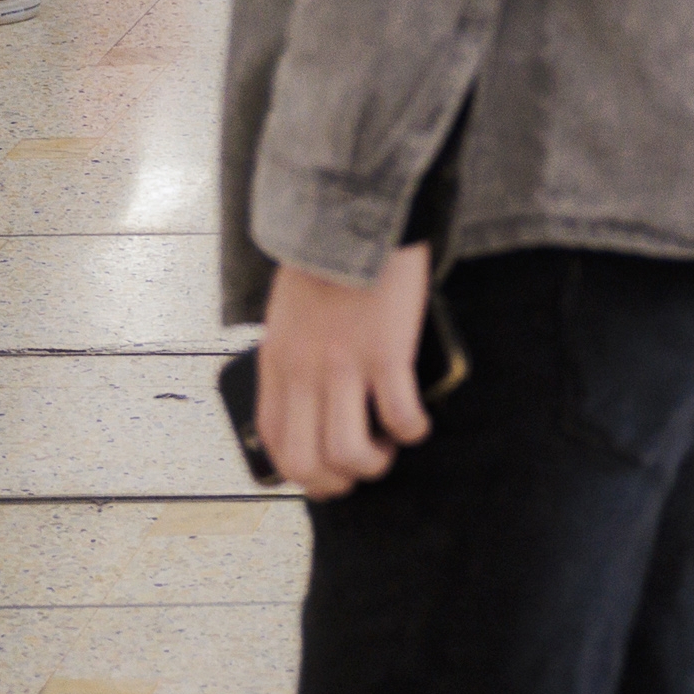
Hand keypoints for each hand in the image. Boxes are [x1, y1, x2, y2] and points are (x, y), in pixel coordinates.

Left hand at [257, 246, 436, 495]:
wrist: (354, 210)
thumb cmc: (325, 257)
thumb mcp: (287, 314)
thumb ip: (293, 355)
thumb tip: (309, 394)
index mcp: (277, 363)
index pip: (276, 442)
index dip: (302, 473)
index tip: (327, 471)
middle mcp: (304, 373)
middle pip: (307, 462)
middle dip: (336, 482)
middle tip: (360, 468)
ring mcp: (344, 365)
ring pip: (350, 452)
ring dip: (373, 463)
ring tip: (389, 447)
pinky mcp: (386, 353)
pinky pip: (400, 416)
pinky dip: (412, 430)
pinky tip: (417, 421)